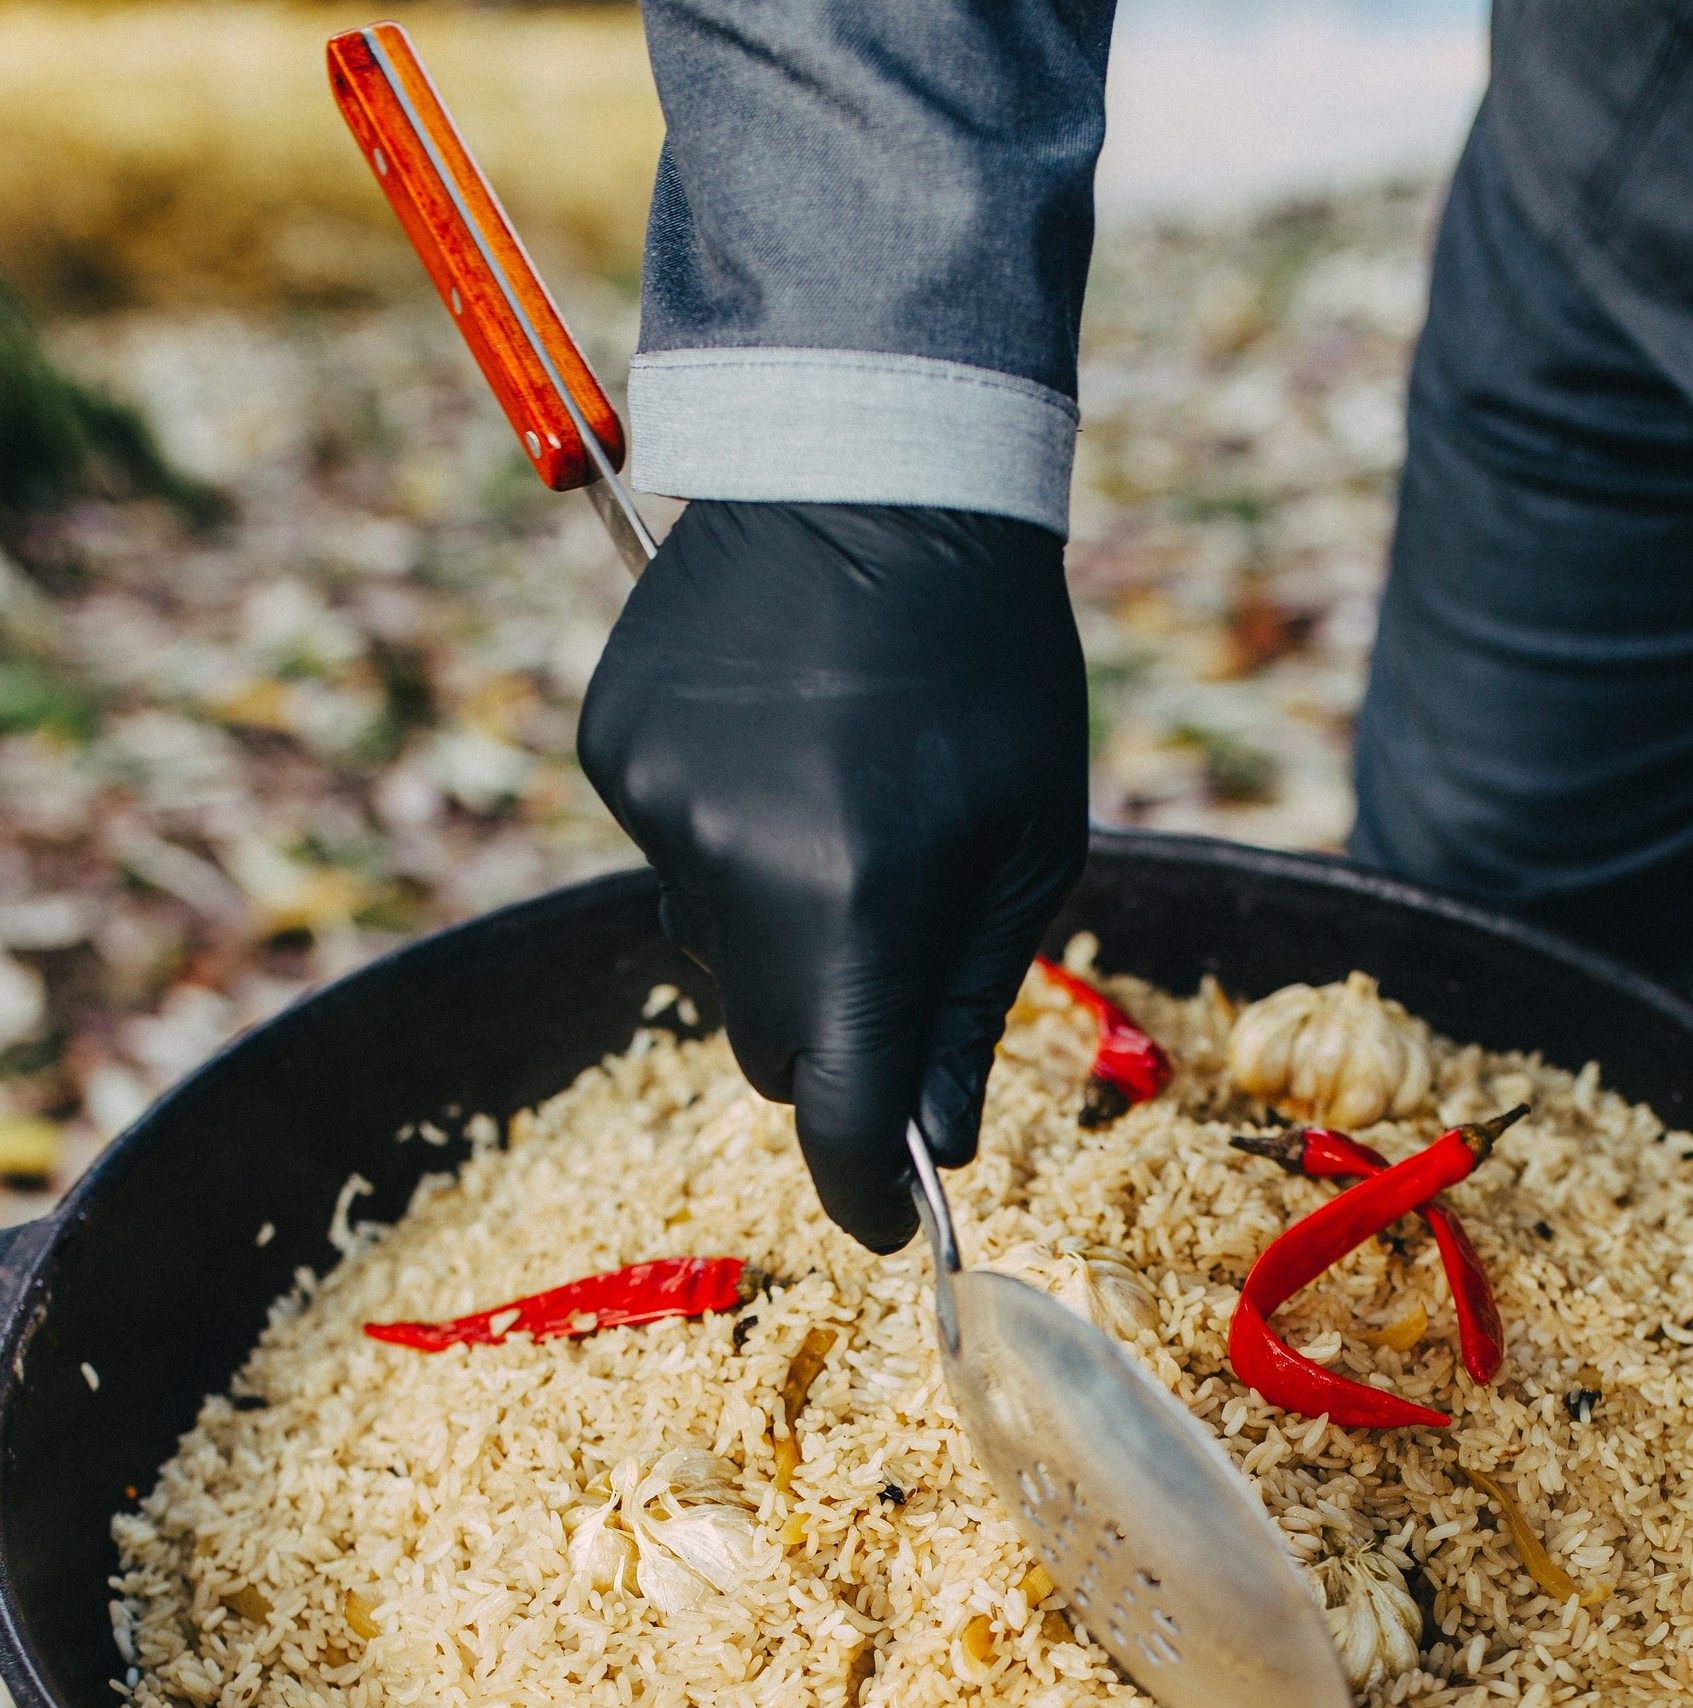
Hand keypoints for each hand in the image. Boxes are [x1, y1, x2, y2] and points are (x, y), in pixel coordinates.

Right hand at [578, 499, 1089, 1250]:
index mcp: (859, 901)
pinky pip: (673, 859)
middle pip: (776, 1048)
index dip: (868, 1191)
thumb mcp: (1028, 844)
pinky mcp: (616, 754)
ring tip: (841, 815)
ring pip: (717, 959)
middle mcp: (737, 872)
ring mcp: (659, 812)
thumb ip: (969, 1004)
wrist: (875, 453)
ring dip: (779, 937)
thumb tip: (931, 1142)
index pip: (841, 1116)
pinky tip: (779, 752)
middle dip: (838, 1041)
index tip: (896, 1220)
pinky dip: (726, 843)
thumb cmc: (991, 660)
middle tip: (896, 951)